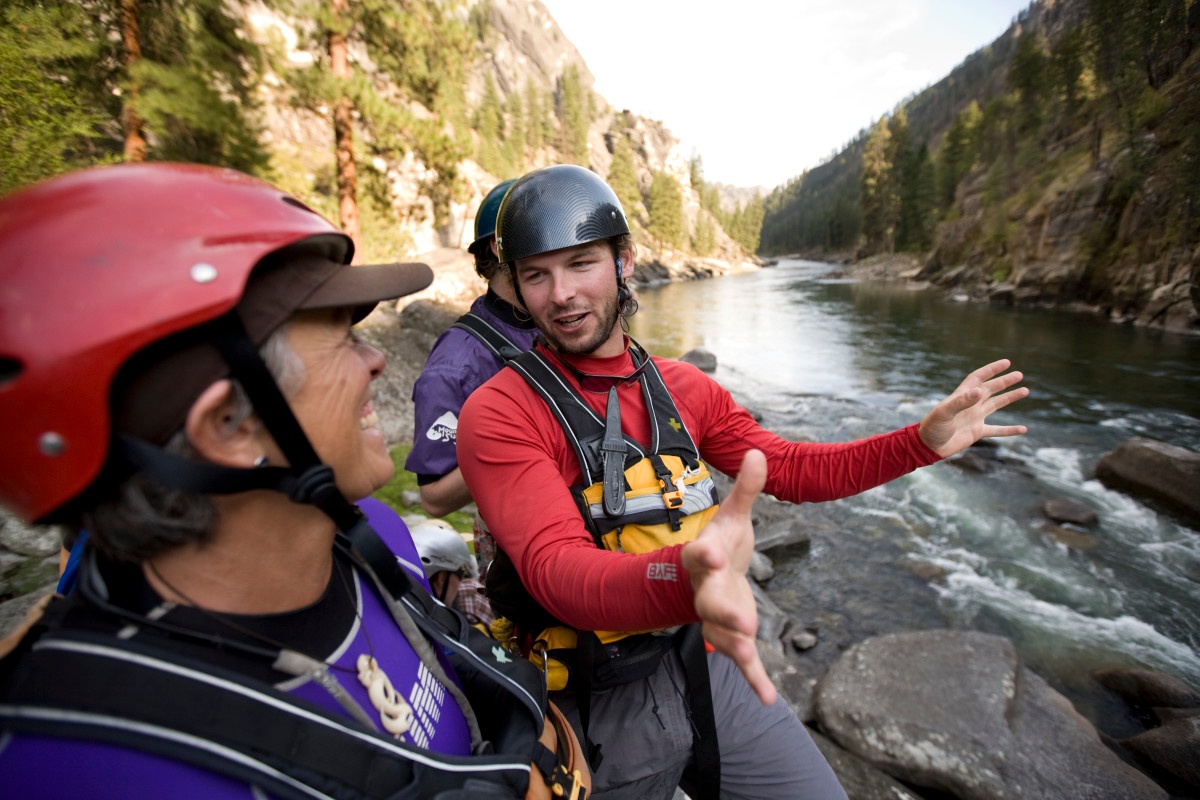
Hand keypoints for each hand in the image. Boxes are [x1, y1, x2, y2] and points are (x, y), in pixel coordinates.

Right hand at [680, 449, 777, 705]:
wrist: (704, 578)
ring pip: (723, 634)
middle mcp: (707, 591)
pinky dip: (755, 681)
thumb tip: (759, 450)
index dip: (705, 556)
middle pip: (711, 603)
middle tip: (742, 621)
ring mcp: (719, 617)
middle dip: (724, 612)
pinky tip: (769, 699)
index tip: (712, 555)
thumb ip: (746, 489)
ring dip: (736, 647)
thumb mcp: (733, 516)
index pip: (700, 556)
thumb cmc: (721, 544)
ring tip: (751, 656)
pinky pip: (742, 662)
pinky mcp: (734, 637)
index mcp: (706, 558)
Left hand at [918, 359, 1028, 457]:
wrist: (928, 446)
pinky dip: (1009, 430)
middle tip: (1019, 374)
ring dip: (1010, 398)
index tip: (1006, 363)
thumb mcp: (945, 412)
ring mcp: (975, 417)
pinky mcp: (977, 432)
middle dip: (1005, 381)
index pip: (978, 378)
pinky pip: (997, 429)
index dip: (991, 369)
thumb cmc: (933, 427)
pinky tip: (1023, 429)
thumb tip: (980, 391)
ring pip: (996, 404)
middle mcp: (970, 404)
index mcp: (961, 396)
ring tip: (1025, 391)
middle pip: (991, 389)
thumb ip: (962, 401)